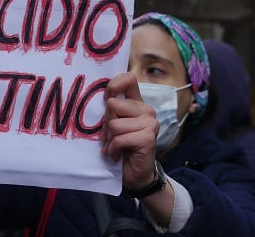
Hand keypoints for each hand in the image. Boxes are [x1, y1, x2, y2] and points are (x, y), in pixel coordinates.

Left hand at [102, 72, 159, 191]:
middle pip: (113, 105)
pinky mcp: (148, 138)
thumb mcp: (114, 125)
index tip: (106, 99)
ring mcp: (150, 123)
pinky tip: (117, 155)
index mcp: (137, 103)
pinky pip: (119, 138)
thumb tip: (104, 97)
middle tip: (111, 137)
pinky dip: (113, 149)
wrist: (135, 174)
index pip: (129, 79)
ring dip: (110, 139)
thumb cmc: (122, 147)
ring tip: (115, 147)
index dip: (113, 86)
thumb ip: (111, 110)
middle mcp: (146, 110)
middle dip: (106, 124)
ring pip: (114, 123)